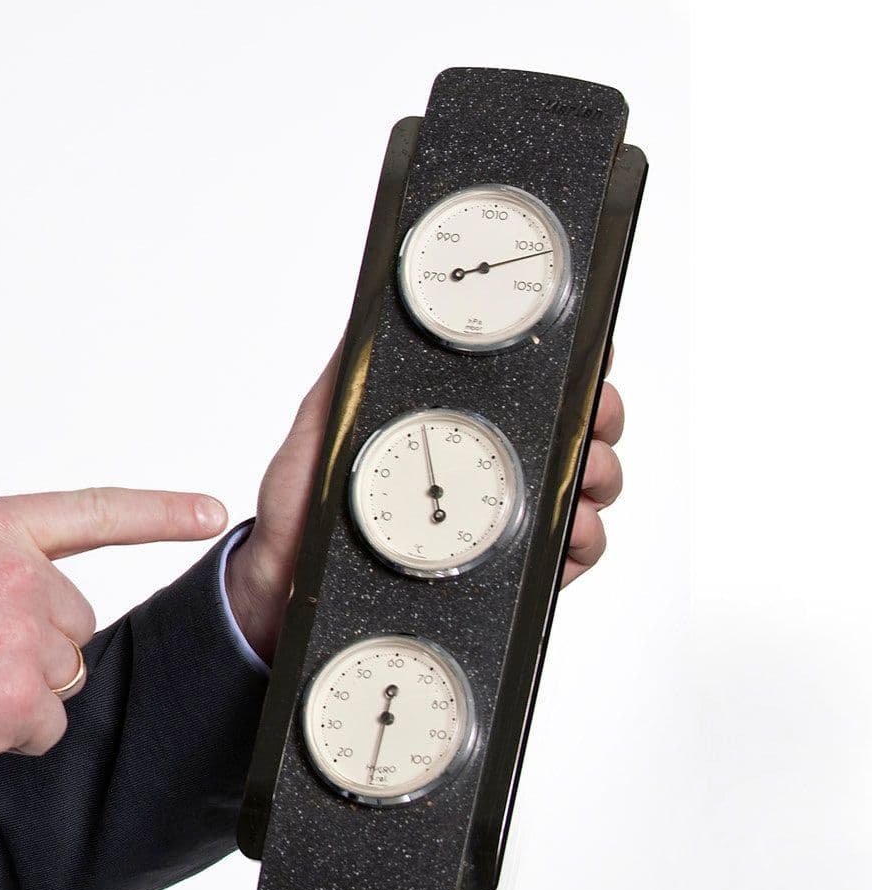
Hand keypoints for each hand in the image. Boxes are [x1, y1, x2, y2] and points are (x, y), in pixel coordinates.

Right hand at [0, 488, 228, 769]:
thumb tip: (18, 587)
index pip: (92, 512)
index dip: (159, 512)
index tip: (211, 513)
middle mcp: (16, 571)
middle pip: (73, 620)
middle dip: (32, 645)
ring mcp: (21, 632)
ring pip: (62, 675)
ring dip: (19, 690)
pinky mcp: (18, 696)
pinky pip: (45, 725)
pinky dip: (8, 733)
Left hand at [224, 344, 628, 661]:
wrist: (289, 581)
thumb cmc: (301, 508)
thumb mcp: (320, 426)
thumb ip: (350, 371)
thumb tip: (369, 308)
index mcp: (456, 424)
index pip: (528, 387)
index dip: (569, 365)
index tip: (588, 350)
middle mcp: (492, 468)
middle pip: (577, 429)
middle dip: (599, 413)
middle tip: (592, 412)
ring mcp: (507, 519)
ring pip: (588, 485)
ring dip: (598, 472)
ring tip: (583, 471)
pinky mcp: (512, 569)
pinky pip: (573, 551)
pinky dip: (583, 535)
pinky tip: (566, 525)